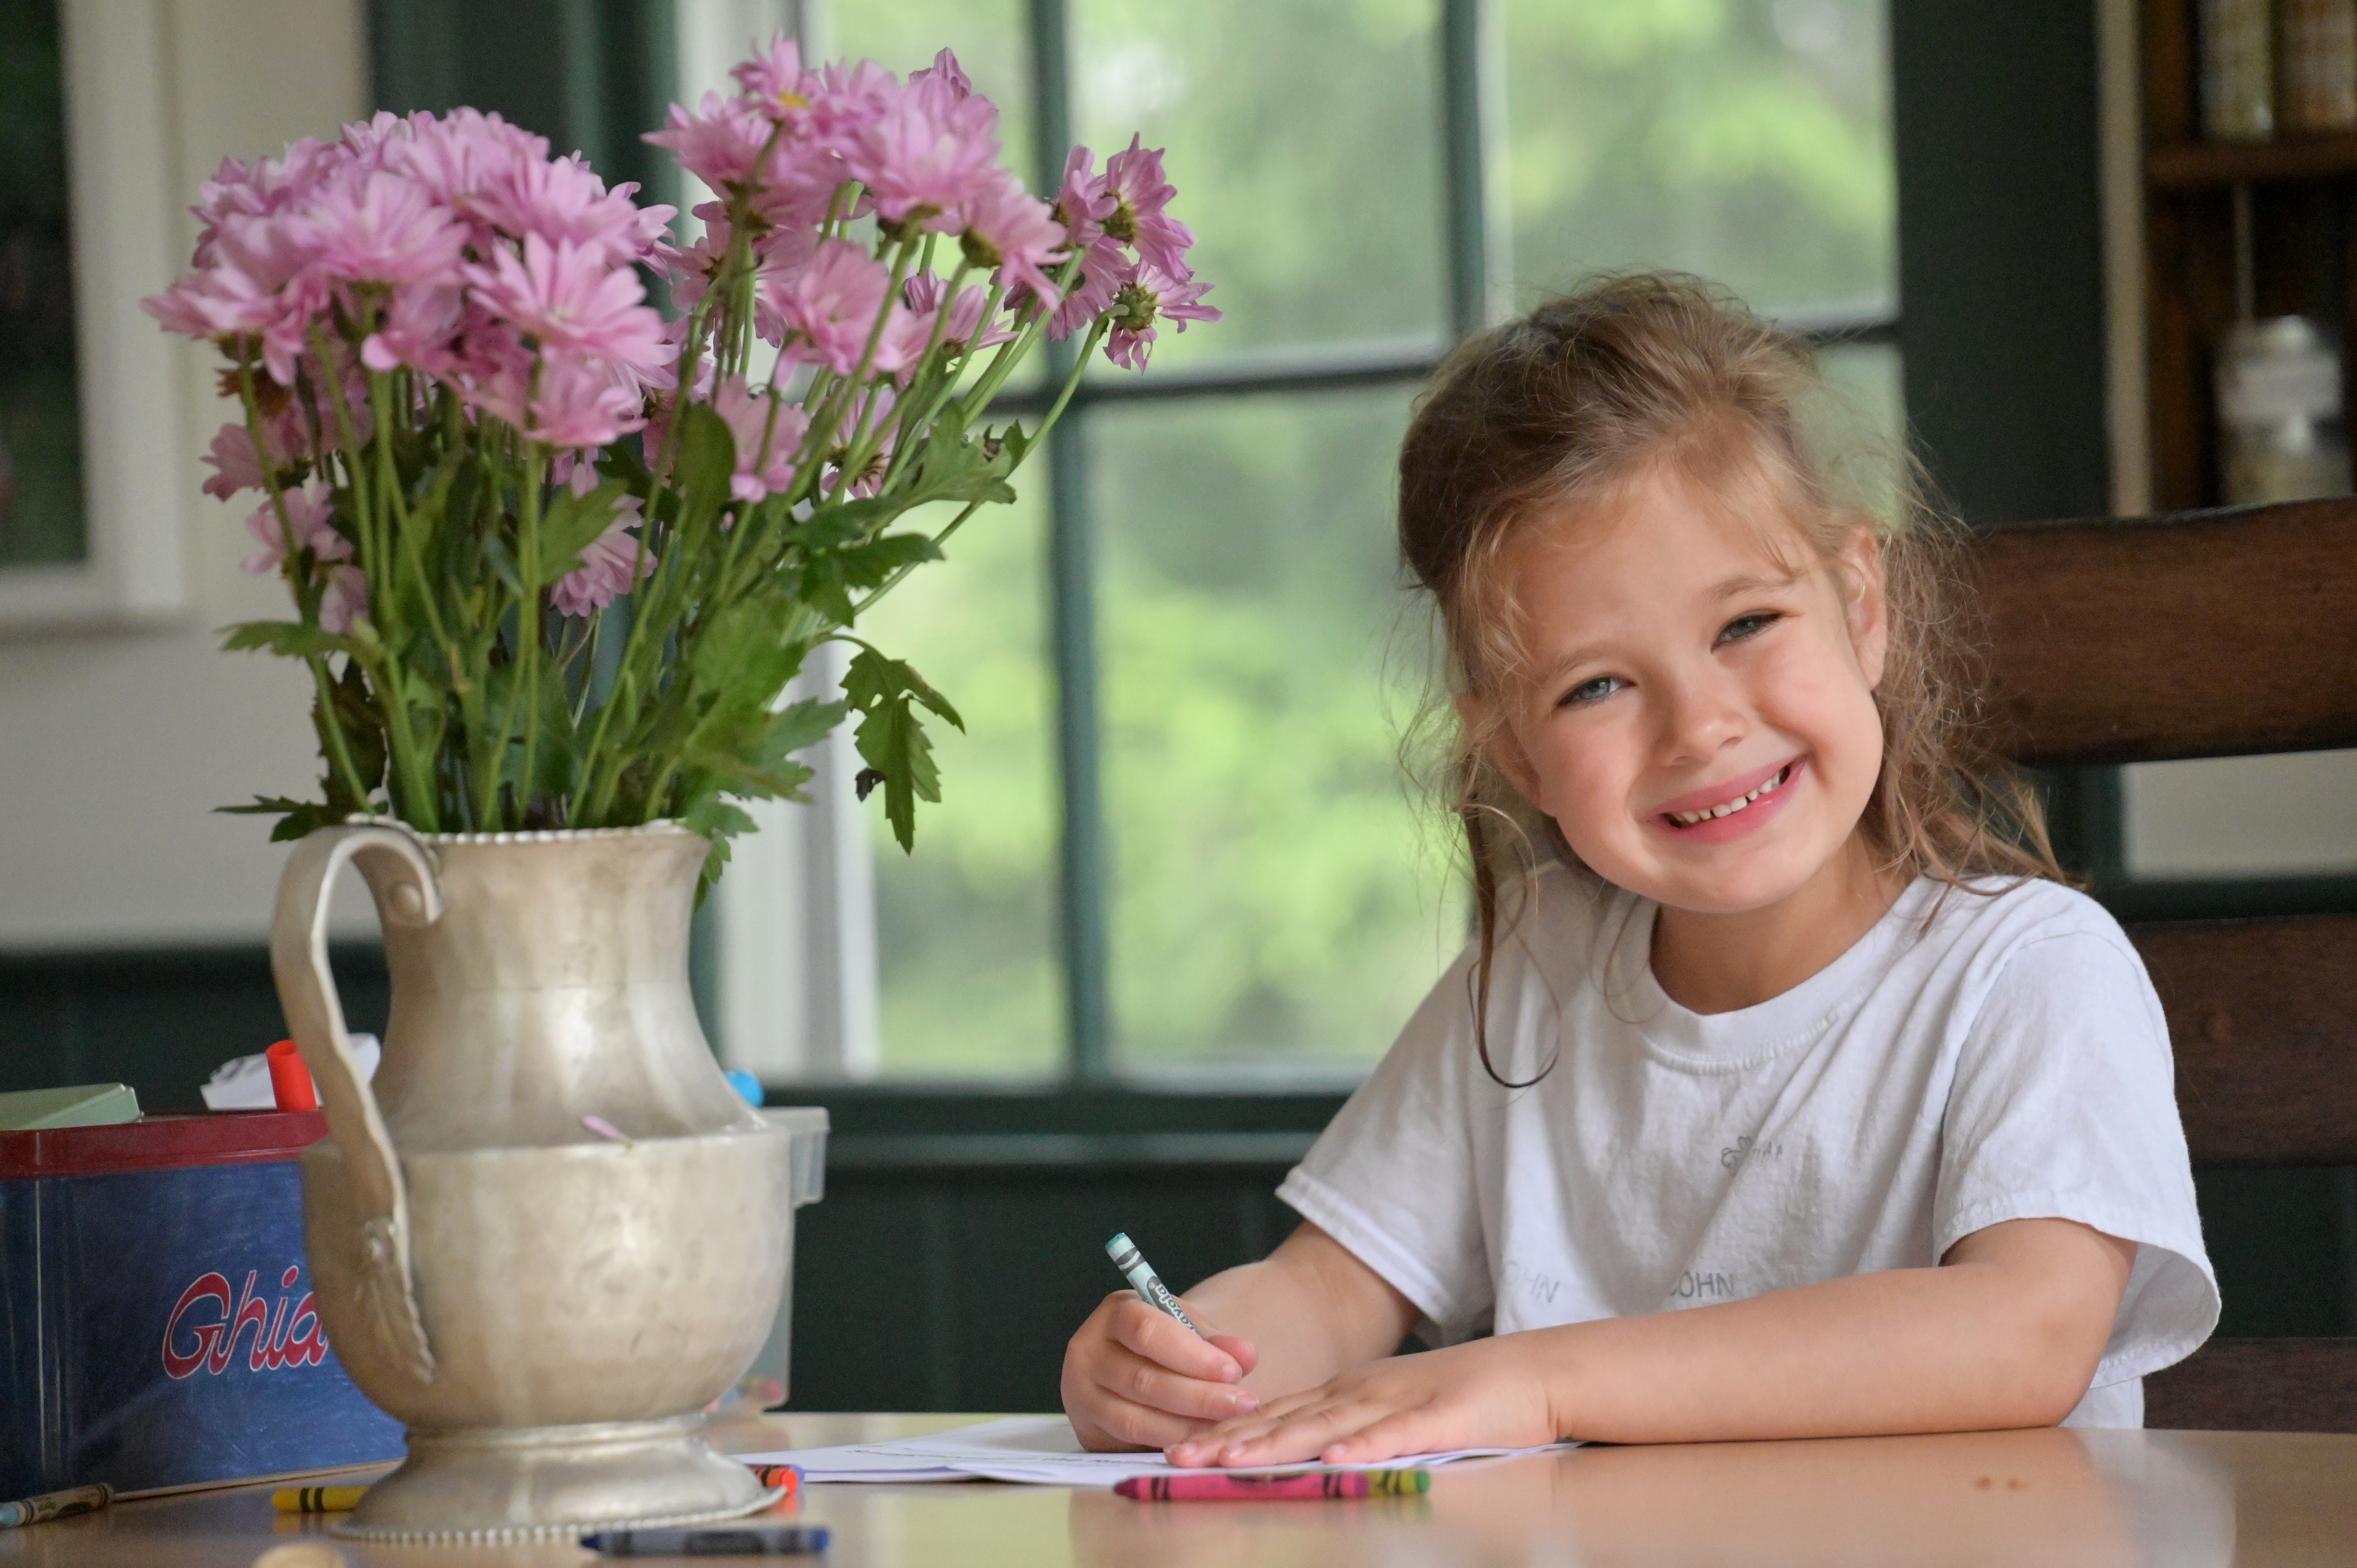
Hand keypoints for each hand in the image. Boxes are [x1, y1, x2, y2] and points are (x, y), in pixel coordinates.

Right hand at [1062, 1291, 1262, 1451]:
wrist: (1136, 1364)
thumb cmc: (1169, 1343)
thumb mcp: (1191, 1331)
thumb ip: (1216, 1342)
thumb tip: (1244, 1356)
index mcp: (1115, 1313)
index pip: (1146, 1330)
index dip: (1191, 1354)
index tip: (1232, 1371)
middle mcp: (1088, 1352)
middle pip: (1144, 1379)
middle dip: (1199, 1396)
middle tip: (1241, 1404)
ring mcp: (1081, 1395)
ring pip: (1135, 1419)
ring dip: (1186, 1427)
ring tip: (1226, 1427)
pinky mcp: (1088, 1431)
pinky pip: (1130, 1445)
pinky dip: (1169, 1445)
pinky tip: (1200, 1442)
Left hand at [1164, 1335, 1555, 1467]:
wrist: (1529, 1373)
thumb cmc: (1461, 1399)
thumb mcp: (1390, 1409)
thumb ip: (1346, 1428)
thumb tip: (1302, 1453)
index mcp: (1349, 1393)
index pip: (1277, 1414)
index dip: (1228, 1433)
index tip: (1181, 1449)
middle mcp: (1362, 1394)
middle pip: (1286, 1420)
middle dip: (1230, 1441)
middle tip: (1179, 1459)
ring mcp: (1397, 1403)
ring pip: (1327, 1428)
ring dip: (1276, 1444)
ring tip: (1231, 1460)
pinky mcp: (1439, 1419)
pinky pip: (1395, 1436)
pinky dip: (1363, 1447)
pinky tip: (1334, 1460)